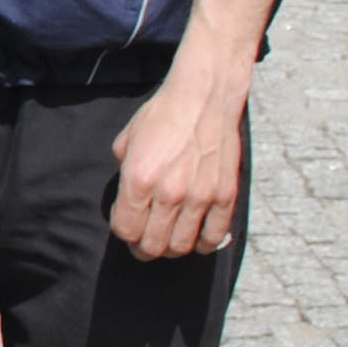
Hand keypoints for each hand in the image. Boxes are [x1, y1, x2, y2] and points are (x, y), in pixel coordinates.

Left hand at [109, 63, 246, 260]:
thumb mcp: (126, 143)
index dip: (122, 231)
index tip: (125, 222)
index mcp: (138, 180)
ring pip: (182, 246)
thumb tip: (127, 201)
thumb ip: (124, 176)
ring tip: (168, 240)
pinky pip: (215, 236)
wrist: (203, 97)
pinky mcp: (225, 195)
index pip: (125, 230)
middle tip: (144, 242)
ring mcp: (200, 196)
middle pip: (152, 245)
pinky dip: (204, 245)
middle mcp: (169, 193)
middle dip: (143, 248)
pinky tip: (196, 239)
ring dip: (171, 249)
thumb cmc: (161, 116)